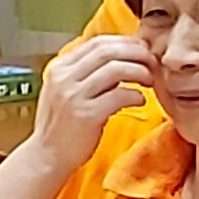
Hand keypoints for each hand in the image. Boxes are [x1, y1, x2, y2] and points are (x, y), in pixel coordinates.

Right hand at [27, 30, 157, 173]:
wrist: (47, 156)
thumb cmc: (61, 125)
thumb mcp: (64, 91)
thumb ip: (85, 73)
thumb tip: (120, 57)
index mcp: (59, 68)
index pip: (97, 41)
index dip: (125, 42)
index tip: (141, 50)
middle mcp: (64, 78)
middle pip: (108, 51)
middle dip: (136, 53)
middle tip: (152, 62)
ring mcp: (73, 96)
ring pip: (116, 69)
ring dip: (140, 71)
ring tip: (149, 80)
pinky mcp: (86, 115)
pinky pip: (119, 95)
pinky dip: (136, 95)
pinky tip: (140, 100)